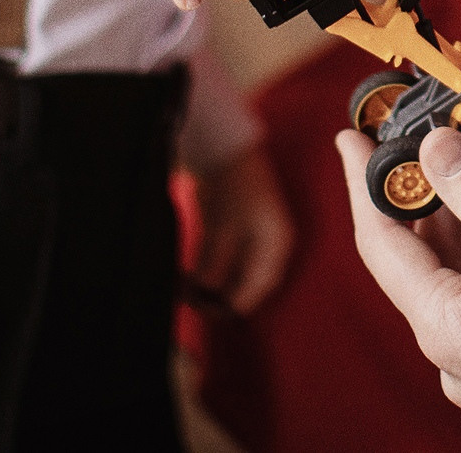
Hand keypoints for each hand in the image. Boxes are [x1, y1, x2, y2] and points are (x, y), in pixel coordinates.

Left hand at [191, 146, 294, 315]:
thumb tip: (204, 291)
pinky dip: (206, 273)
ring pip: (232, 279)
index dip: (234, 303)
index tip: (207, 309)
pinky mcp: (236, 238)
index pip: (260, 288)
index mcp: (277, 245)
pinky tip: (187, 276)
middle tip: (189, 300)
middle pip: (246, 287)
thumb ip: (216, 263)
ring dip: (209, 287)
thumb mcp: (224, 227)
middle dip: (218, 297)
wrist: (225, 150)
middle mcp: (270, 248)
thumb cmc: (232, 185)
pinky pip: (223, 266)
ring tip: (183, 288)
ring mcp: (253, 243)